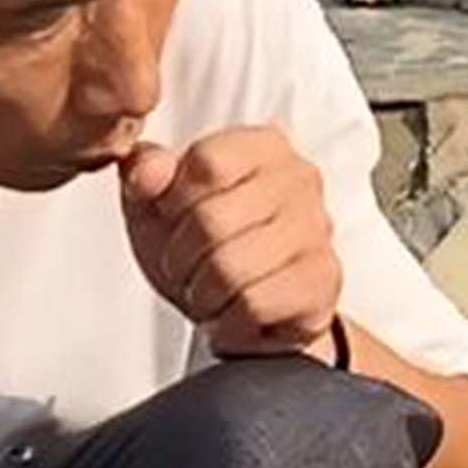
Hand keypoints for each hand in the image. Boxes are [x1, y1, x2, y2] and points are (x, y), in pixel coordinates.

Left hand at [118, 128, 343, 358]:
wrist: (248, 309)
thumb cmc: (204, 249)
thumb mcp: (157, 202)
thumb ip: (143, 172)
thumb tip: (148, 170)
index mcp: (262, 146)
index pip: (207, 162)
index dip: (174, 201)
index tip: (172, 219)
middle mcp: (299, 179)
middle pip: (213, 220)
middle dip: (181, 260)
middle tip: (185, 270)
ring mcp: (317, 230)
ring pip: (231, 269)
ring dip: (203, 295)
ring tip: (209, 294)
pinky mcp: (323, 280)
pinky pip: (254, 305)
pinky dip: (229, 320)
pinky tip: (234, 314)